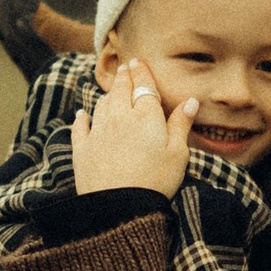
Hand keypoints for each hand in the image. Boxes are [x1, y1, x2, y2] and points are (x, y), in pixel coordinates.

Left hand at [73, 68, 194, 197]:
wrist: (121, 208)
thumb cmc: (156, 182)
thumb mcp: (178, 154)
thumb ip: (181, 125)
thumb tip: (190, 101)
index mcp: (145, 117)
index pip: (143, 86)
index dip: (141, 72)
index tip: (137, 62)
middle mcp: (119, 118)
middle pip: (120, 90)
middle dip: (123, 77)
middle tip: (124, 67)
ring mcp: (98, 133)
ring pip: (100, 105)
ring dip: (106, 95)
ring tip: (110, 91)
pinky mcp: (82, 150)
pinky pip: (80, 127)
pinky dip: (81, 118)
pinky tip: (82, 114)